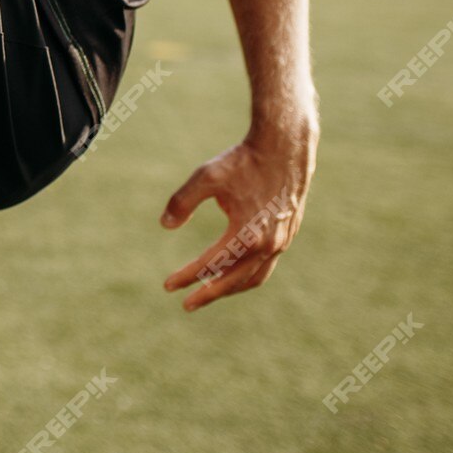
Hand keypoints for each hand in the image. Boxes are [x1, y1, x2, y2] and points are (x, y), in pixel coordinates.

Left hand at [161, 121, 316, 310]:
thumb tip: (165, 225)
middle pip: (233, 281)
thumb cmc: (243, 161)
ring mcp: (280, 242)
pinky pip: (265, 267)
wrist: (285, 148)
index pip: (210, 265)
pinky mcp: (287, 236)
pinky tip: (233, 272)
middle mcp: (267, 245)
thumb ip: (182, 202)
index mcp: (246, 234)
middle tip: (186, 304)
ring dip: (229, 288)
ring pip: (252, 278)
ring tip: (208, 292)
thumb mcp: (206, 176)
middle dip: (208, 294)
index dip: (187, 276)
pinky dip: (247, 276)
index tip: (168, 286)